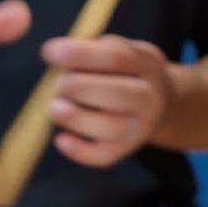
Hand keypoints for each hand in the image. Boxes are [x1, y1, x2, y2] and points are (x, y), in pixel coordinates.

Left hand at [41, 34, 171, 167]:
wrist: (157, 103)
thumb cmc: (123, 72)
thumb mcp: (117, 49)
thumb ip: (90, 49)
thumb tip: (54, 54)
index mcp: (146, 63)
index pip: (116, 58)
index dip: (80, 55)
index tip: (50, 52)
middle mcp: (148, 97)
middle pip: (118, 95)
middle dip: (81, 88)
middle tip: (57, 84)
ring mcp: (138, 127)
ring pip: (112, 128)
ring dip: (78, 118)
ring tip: (54, 108)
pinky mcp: (124, 150)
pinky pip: (103, 156)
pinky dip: (80, 151)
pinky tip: (61, 139)